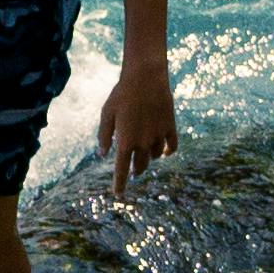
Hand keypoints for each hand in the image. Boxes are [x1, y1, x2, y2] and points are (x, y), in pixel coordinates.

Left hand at [100, 53, 177, 197]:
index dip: (119, 184)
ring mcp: (158, 136)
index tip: (118, 195)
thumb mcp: (106, 114)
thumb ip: (104, 136)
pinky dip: (167, 152)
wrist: (146, 78)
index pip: (121, 170)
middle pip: (140, 166)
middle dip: (135, 171)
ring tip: (144, 156)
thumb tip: (102, 154)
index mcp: (125, 141)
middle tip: (133, 173)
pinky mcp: (170, 127)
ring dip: (148, 159)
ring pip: (154, 157)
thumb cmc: (121, 94)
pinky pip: (171, 147)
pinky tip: (164, 153)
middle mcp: (142, 143)